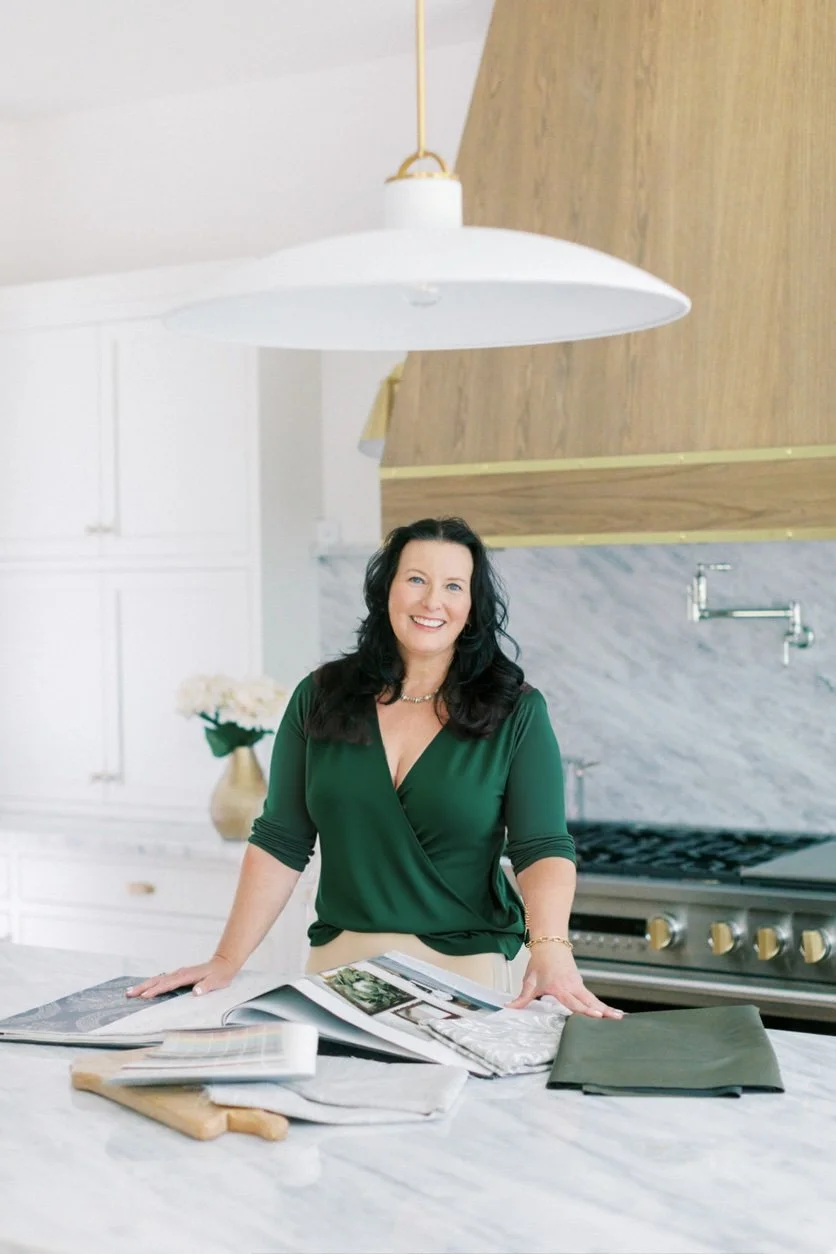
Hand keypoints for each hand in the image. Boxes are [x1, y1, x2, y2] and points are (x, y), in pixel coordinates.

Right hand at [125, 955, 237, 999]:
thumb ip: (206, 986)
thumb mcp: (216, 981)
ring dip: (144, 985)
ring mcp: (178, 974)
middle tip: (129, 994)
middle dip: (143, 987)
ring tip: (130, 992)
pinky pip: (162, 980)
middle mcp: (180, 973)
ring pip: (158, 979)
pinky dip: (151, 984)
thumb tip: (195, 992)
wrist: (224, 963)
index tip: (144, 996)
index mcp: (187, 975)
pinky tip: (145, 988)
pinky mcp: (178, 976)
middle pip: (158, 980)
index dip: (156, 990)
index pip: (168, 984)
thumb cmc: (220, 974)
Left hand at [507, 943, 623, 1018]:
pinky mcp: (579, 984)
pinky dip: (601, 1004)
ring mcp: (578, 984)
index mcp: (560, 987)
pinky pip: (591, 996)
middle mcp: (572, 986)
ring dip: (606, 1008)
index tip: (597, 1015)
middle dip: (603, 1011)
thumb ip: (522, 998)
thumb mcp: (530, 981)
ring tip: (619, 1018)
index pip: (574, 1001)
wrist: (549, 944)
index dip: (585, 1010)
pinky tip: (609, 1012)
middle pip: (589, 1001)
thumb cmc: (541, 961)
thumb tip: (511, 1008)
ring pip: (593, 999)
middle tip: (616, 1019)